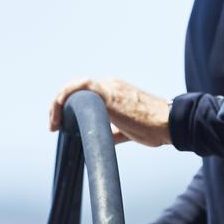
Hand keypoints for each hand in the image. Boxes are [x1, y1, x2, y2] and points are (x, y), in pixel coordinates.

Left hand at [49, 77, 170, 146]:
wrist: (169, 123)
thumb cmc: (155, 127)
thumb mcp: (129, 129)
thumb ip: (115, 130)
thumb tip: (105, 139)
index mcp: (115, 91)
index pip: (84, 93)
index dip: (69, 106)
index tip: (62, 125)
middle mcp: (111, 85)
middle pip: (76, 89)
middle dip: (60, 106)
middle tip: (54, 125)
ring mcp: (109, 87)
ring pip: (74, 87)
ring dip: (59, 104)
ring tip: (54, 123)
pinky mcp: (108, 94)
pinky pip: (79, 88)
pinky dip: (64, 98)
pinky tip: (59, 114)